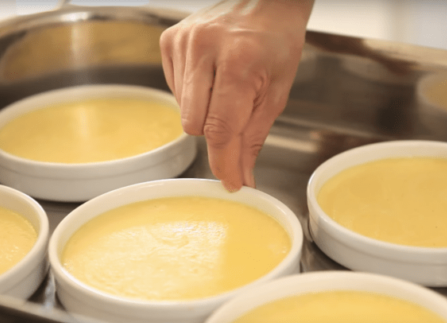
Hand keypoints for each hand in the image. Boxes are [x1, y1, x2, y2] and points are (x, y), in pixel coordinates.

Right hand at [160, 0, 313, 190]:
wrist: (266, 1)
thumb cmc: (276, 43)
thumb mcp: (277, 93)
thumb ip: (254, 138)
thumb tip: (240, 177)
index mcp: (238, 62)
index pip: (220, 129)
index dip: (224, 162)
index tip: (230, 181)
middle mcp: (204, 48)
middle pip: (196, 125)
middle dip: (218, 132)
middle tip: (238, 115)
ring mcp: (183, 41)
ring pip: (184, 111)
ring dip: (206, 111)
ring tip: (227, 86)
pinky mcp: (170, 40)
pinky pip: (175, 91)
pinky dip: (194, 94)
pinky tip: (212, 76)